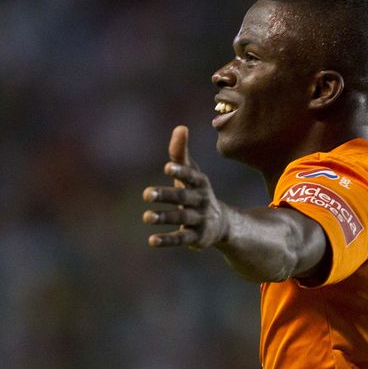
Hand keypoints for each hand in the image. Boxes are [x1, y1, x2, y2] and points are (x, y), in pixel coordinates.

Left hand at [142, 125, 227, 247]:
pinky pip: (181, 238)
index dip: (181, 172)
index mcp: (201, 184)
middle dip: (165, 195)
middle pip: (183, 197)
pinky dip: (167, 240)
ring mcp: (200, 220)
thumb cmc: (198, 192)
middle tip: (145, 193)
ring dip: (164, 217)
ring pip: (181, 218)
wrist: (221, 224)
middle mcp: (202, 201)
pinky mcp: (196, 237)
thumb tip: (180, 127)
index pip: (192, 177)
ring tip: (146, 216)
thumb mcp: (192, 173)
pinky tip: (152, 240)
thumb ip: (181, 153)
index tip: (167, 167)